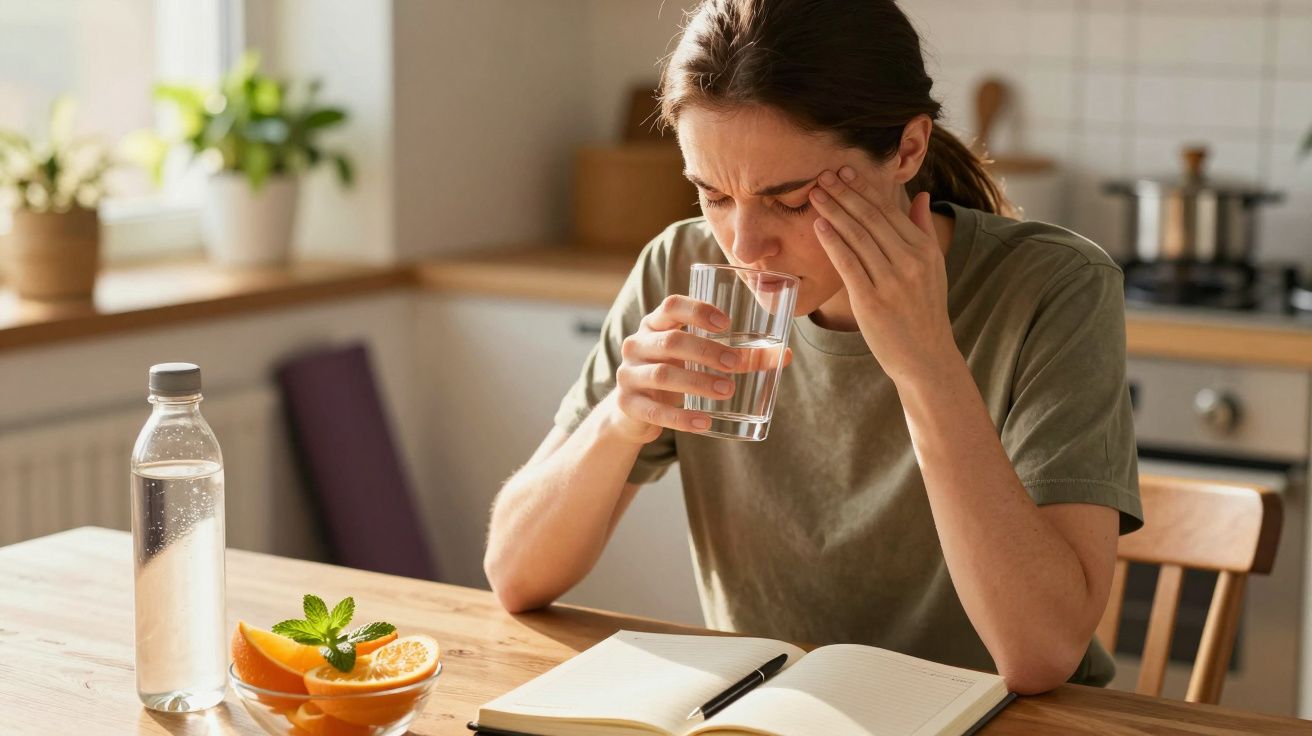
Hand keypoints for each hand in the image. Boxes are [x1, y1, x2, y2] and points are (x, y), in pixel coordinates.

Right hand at [609, 295, 790, 442]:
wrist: (633, 411)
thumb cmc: (675, 373)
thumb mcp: (697, 359)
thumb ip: (739, 356)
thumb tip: (785, 355)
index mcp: (655, 324)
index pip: (672, 306)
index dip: (698, 310)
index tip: (726, 324)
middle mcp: (638, 344)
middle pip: (671, 341)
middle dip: (706, 351)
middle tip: (735, 364)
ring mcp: (628, 374)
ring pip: (662, 375)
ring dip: (698, 382)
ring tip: (728, 391)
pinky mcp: (627, 404)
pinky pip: (655, 411)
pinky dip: (682, 418)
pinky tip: (705, 423)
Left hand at [808, 166, 956, 384]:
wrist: (925, 357)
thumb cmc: (924, 311)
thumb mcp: (933, 268)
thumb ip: (923, 230)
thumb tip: (921, 196)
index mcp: (924, 250)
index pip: (889, 211)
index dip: (864, 188)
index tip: (845, 171)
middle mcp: (911, 262)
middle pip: (871, 219)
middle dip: (845, 193)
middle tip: (823, 175)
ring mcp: (892, 281)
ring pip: (858, 237)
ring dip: (834, 212)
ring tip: (815, 194)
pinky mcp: (872, 301)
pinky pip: (848, 264)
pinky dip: (833, 242)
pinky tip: (819, 226)